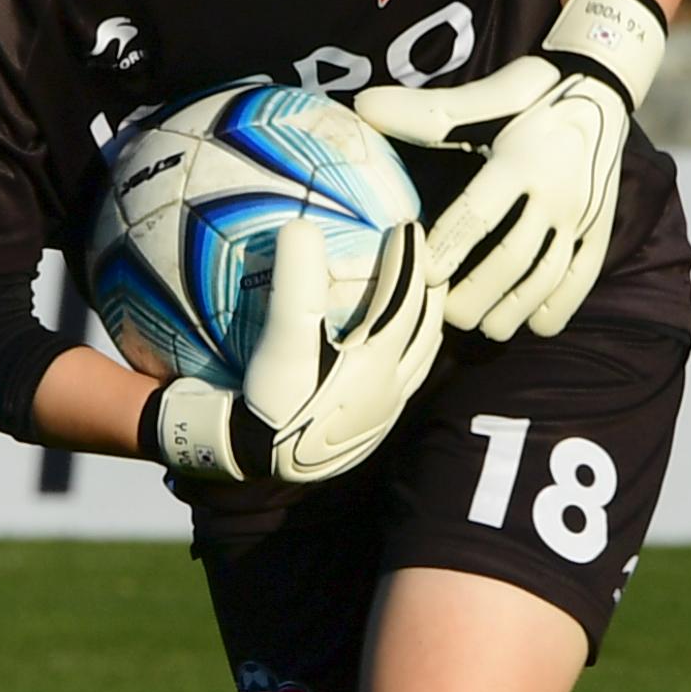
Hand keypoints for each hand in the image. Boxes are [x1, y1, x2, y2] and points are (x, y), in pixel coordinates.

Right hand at [145, 204, 444, 491]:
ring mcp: (385, 412)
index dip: (409, 258)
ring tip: (422, 303)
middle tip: (428, 260)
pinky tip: (395, 355)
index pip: (406, 297)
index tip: (408, 226)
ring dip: (426, 325)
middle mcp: (392, 387)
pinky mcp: (372, 430)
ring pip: (422, 360)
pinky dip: (411, 356)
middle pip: (428, 330)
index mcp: (378, 360)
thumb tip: (301, 227)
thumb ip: (295, 281)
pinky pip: (407, 383)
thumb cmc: (273, 401)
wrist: (260, 464)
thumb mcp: (282, 338)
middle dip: (430, 291)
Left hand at [356, 0, 665, 337]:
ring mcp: (583, 214)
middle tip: (448, 316)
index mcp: (522, 159)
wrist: (602, 83)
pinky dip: (560, 304)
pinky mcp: (600, 226)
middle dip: (478, 293)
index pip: (481, 212)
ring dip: (515, 307)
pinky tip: (534, 322)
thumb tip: (361, 107)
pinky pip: (584, 274)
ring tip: (485, 328)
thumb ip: (425, 113)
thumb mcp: (481, 99)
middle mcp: (557, 192)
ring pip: (549, 275)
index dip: (450, 247)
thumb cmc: (530, 92)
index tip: (425, 275)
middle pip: (514, 257)